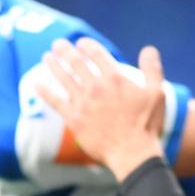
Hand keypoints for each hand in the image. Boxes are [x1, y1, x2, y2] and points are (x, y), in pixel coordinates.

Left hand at [37, 39, 167, 179]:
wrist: (132, 152)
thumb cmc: (147, 124)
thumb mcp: (157, 92)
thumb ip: (152, 69)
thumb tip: (148, 49)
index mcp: (115, 78)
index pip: (96, 54)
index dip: (87, 46)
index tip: (80, 42)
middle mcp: (96, 87)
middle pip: (76, 63)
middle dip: (65, 51)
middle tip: (57, 44)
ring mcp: (83, 103)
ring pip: (64, 78)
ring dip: (54, 65)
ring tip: (46, 57)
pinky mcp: (74, 120)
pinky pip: (56, 102)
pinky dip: (45, 92)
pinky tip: (37, 84)